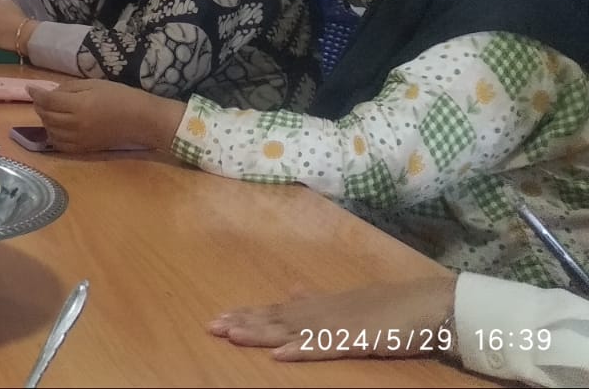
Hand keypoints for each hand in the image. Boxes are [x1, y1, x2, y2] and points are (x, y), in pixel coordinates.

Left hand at [26, 80, 185, 152]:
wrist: (141, 120)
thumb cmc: (120, 96)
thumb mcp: (94, 84)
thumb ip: (69, 88)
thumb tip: (50, 93)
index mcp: (78, 106)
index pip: (48, 100)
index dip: (36, 94)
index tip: (30, 88)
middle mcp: (75, 124)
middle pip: (46, 116)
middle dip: (39, 106)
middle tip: (41, 98)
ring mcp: (79, 139)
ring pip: (50, 131)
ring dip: (45, 120)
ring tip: (49, 111)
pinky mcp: (84, 148)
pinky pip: (60, 144)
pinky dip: (53, 135)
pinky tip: (56, 127)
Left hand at [209, 274, 456, 361]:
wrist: (433, 305)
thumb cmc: (395, 308)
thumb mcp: (350, 303)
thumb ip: (319, 300)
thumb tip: (293, 291)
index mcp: (323, 305)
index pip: (278, 310)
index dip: (250, 313)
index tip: (221, 317)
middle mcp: (325, 312)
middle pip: (278, 318)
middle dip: (244, 322)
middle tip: (212, 327)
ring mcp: (340, 325)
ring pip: (292, 330)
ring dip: (261, 333)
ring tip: (232, 336)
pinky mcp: (358, 340)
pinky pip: (325, 347)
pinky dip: (301, 350)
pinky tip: (279, 354)